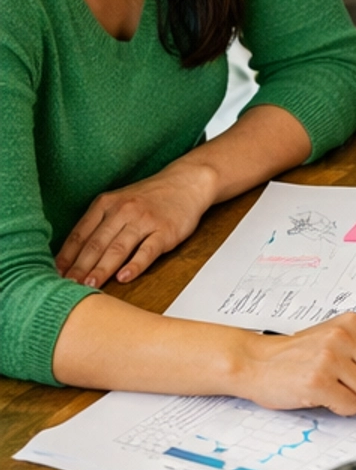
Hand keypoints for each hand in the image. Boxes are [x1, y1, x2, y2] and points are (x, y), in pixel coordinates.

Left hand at [55, 157, 218, 287]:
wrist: (187, 182)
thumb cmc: (149, 198)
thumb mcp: (118, 202)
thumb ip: (97, 225)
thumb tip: (71, 256)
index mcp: (106, 204)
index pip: (80, 234)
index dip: (66, 256)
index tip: (55, 275)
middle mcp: (123, 211)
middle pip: (96, 243)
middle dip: (80, 267)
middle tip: (67, 287)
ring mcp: (144, 221)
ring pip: (118, 248)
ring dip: (102, 268)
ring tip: (90, 285)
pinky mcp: (165, 231)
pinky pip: (148, 250)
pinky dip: (135, 265)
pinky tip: (125, 277)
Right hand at [237, 315, 355, 415]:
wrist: (256, 362)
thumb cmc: (299, 355)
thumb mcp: (341, 346)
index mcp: (354, 323)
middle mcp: (344, 336)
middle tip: (353, 385)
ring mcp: (331, 358)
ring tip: (336, 389)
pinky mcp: (318, 382)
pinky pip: (351, 407)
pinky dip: (341, 409)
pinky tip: (325, 397)